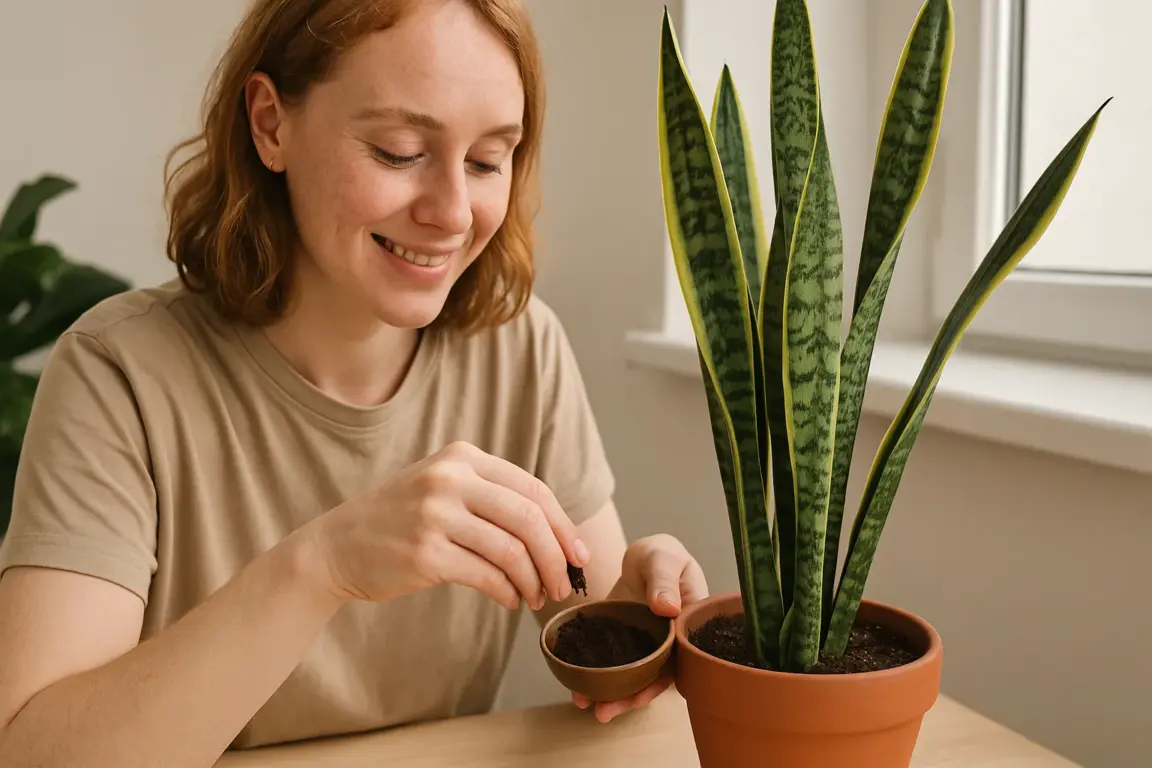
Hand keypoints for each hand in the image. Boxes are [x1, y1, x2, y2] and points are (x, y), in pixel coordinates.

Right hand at [304, 441, 589, 609]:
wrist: (335, 546)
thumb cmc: (399, 521)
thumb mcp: (442, 487)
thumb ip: (492, 497)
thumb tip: (557, 535)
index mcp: (461, 457)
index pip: (533, 490)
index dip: (564, 526)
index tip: (578, 555)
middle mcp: (449, 479)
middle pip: (529, 518)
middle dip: (556, 557)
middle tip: (564, 585)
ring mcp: (435, 515)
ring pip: (512, 550)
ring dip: (535, 580)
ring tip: (537, 597)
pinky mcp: (425, 554)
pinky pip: (487, 576)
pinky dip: (508, 592)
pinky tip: (510, 600)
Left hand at [572, 534, 706, 721]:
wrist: (644, 555)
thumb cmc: (664, 555)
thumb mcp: (666, 559)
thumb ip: (665, 580)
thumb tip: (668, 608)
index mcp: (687, 628)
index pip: (678, 663)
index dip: (660, 683)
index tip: (639, 695)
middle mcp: (668, 644)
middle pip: (653, 678)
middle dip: (630, 698)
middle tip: (604, 711)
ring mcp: (645, 647)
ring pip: (632, 676)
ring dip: (612, 693)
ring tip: (586, 705)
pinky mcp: (623, 643)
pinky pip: (613, 664)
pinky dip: (598, 675)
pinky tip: (577, 686)